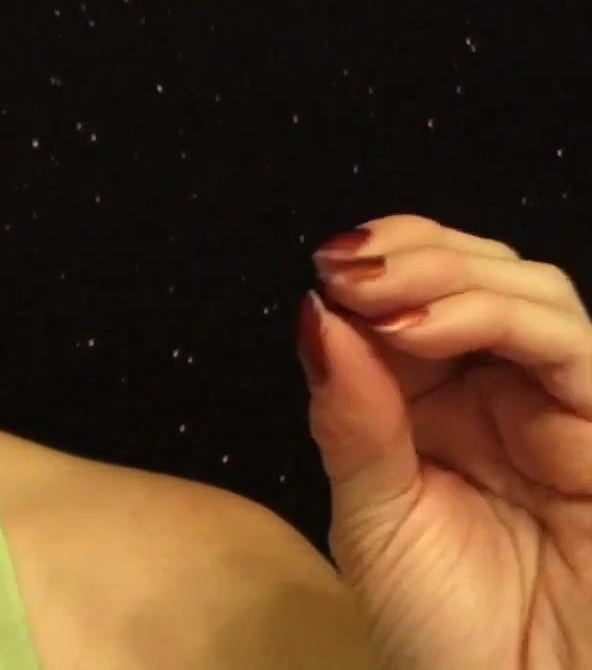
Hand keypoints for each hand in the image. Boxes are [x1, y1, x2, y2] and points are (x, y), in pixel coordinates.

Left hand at [297, 213, 591, 668]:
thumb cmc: (442, 627)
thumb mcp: (371, 516)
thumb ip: (350, 415)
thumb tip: (316, 311)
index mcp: (442, 403)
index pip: (422, 295)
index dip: (384, 260)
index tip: (327, 261)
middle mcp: (506, 396)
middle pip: (484, 276)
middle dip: (415, 253)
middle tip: (346, 265)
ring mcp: (562, 413)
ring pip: (536, 296)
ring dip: (451, 276)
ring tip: (376, 295)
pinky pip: (573, 353)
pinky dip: (499, 319)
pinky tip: (420, 328)